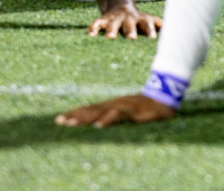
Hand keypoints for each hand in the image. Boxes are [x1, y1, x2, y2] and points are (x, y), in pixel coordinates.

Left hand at [55, 94, 175, 128]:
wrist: (164, 97)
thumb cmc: (143, 107)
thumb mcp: (125, 112)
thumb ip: (112, 116)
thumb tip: (96, 123)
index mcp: (110, 105)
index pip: (89, 109)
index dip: (74, 113)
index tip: (59, 119)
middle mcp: (114, 104)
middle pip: (91, 110)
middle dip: (75, 116)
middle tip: (59, 121)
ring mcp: (123, 106)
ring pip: (101, 112)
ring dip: (86, 117)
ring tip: (72, 124)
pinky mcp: (133, 111)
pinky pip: (119, 115)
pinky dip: (108, 120)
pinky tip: (99, 126)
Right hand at [87, 5, 161, 38]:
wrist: (121, 6)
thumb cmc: (140, 22)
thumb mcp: (151, 22)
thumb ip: (161, 27)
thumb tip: (177, 33)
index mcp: (142, 20)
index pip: (148, 24)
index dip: (150, 30)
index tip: (152, 38)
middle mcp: (129, 19)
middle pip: (130, 24)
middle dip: (131, 30)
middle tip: (132, 38)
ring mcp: (116, 19)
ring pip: (113, 24)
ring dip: (112, 30)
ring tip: (110, 38)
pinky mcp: (104, 20)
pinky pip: (97, 23)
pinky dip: (94, 28)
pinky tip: (91, 35)